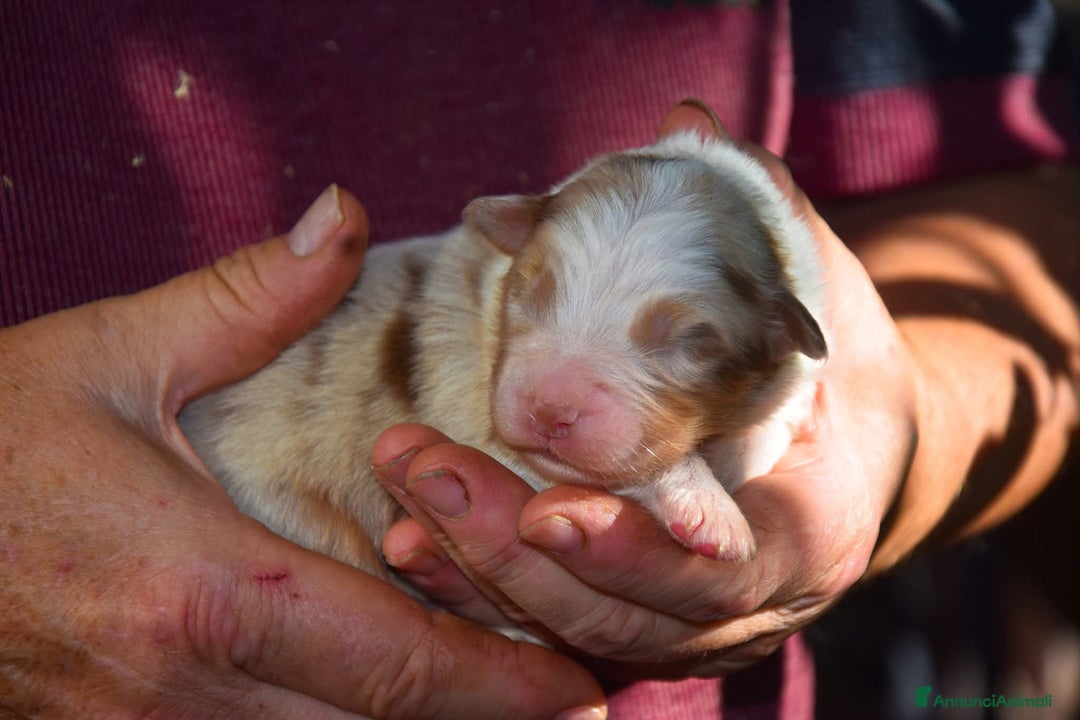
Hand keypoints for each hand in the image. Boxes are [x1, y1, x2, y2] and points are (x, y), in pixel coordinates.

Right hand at [0, 186, 604, 718]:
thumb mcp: (110, 356)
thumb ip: (245, 298)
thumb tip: (338, 215)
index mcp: (204, 590)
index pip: (396, 662)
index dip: (505, 683)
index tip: (584, 688)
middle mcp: (187, 690)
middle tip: (573, 697)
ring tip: (502, 703)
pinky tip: (372, 703)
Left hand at [370, 106, 919, 677]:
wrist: (843, 450)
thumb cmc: (830, 367)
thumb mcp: (814, 299)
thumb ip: (765, 221)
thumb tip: (685, 123)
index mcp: (802, 537)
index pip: (717, 575)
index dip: (637, 552)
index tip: (553, 509)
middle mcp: (738, 605)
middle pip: (623, 616)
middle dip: (519, 556)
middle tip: (432, 476)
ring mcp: (681, 623)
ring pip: (573, 632)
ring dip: (481, 576)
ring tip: (403, 514)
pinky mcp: (630, 614)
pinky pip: (549, 623)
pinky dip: (480, 589)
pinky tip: (413, 543)